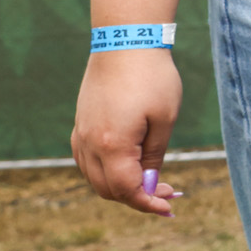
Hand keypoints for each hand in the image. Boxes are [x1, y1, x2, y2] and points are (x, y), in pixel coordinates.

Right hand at [71, 49, 184, 215]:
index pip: (126, 190)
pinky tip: (131, 167)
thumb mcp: (164, 120)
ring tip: (154, 182)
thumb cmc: (152, 78)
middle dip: (137, 198)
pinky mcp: (80, 125)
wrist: (125, 42)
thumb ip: (154, 156)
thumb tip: (151, 185)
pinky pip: (87, 162)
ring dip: (121, 187)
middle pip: (107, 189)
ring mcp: (80, 134)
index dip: (148, 204)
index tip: (170, 208)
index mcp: (111, 144)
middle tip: (169, 193)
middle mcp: (88, 143)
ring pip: (94, 178)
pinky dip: (107, 172)